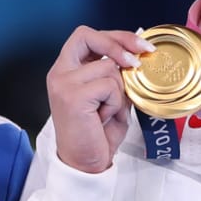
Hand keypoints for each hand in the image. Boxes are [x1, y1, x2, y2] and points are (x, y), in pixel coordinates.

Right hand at [46, 27, 153, 173]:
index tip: (139, 45)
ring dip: (119, 91)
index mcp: (67, 70)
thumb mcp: (112, 98)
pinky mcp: (72, 96)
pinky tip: (103, 117)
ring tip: (107, 111)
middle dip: (120, 42)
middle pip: (89, 36)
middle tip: (140, 57)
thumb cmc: (98, 134)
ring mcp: (63, 83)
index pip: (87, 36)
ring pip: (108, 68)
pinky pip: (109, 87)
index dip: (115, 36)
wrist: (85, 164)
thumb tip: (137, 55)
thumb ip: (118, 76)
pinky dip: (115, 104)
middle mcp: (60, 73)